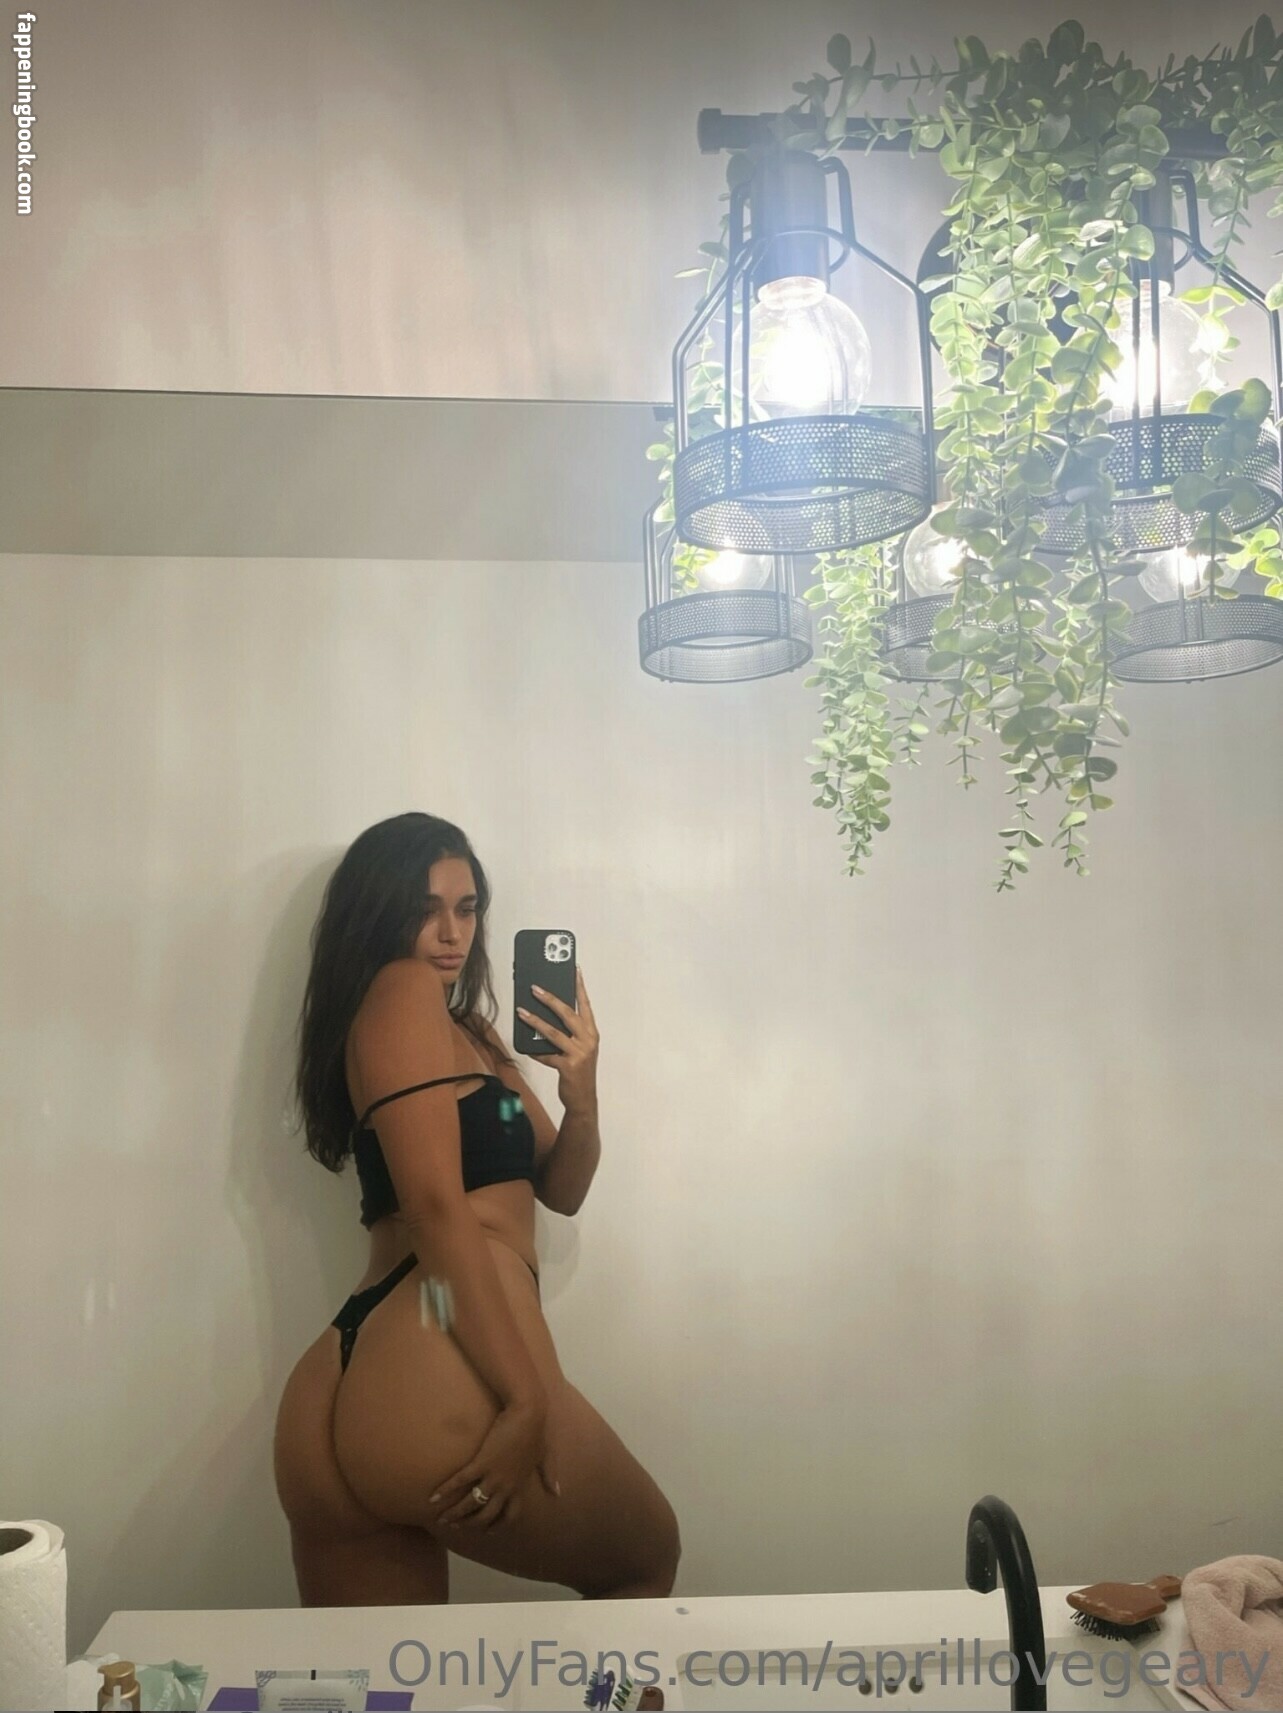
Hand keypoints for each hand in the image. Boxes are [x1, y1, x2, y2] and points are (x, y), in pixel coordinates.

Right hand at [429, 1400, 559, 1530]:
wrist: (527, 1412)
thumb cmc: (537, 1432)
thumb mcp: (545, 1456)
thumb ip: (549, 1475)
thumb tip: (557, 1493)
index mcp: (520, 1486)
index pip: (509, 1516)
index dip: (496, 1526)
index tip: (485, 1531)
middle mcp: (506, 1487)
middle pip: (486, 1514)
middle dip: (470, 1523)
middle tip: (456, 1526)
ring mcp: (493, 1476)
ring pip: (471, 1502)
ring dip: (454, 1513)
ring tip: (440, 1518)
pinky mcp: (481, 1462)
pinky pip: (460, 1482)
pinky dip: (445, 1491)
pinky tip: (433, 1498)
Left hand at [518, 968, 598, 1111]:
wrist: (583, 1099)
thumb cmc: (579, 1071)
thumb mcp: (579, 1049)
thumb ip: (569, 1034)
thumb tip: (546, 1016)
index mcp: (591, 1033)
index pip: (585, 1005)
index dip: (580, 987)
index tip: (574, 970)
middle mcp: (588, 1040)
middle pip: (567, 1014)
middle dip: (550, 999)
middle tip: (534, 988)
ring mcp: (579, 1054)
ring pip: (554, 1032)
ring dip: (535, 1021)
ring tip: (521, 1011)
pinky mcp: (568, 1067)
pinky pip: (547, 1055)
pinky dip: (534, 1051)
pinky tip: (524, 1047)